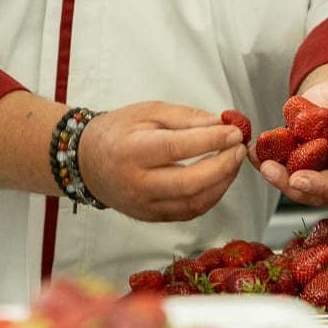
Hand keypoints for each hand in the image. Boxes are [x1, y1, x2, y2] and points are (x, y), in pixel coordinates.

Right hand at [76, 101, 245, 221]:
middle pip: (189, 183)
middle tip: (240, 148)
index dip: (211, 140)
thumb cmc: (118, 131)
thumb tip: (221, 124)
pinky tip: (220, 179)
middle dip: (223, 166)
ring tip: (233, 161)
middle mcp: (136, 183)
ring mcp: (144, 205)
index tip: (235, 131)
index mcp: (131, 151)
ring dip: (222, 183)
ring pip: (193, 203)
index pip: (177, 148)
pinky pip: (189, 211)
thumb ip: (185, 117)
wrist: (87, 162)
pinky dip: (210, 196)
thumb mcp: (148, 111)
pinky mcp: (151, 217)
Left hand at [253, 61, 327, 207]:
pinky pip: (287, 179)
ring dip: (288, 183)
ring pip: (312, 191)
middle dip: (319, 184)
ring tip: (267, 168)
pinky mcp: (303, 178)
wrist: (320, 106)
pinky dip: (269, 170)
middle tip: (298, 180)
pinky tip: (254, 156)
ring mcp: (327, 178)